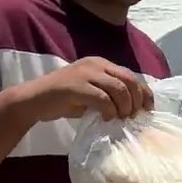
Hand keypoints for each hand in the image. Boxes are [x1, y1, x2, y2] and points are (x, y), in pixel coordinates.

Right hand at [20, 57, 153, 121]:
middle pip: (128, 80)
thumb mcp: (90, 94)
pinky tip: (107, 119)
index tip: (148, 109)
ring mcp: (86, 73)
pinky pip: (102, 98)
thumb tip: (132, 110)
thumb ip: (109, 95)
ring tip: (121, 119)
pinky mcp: (76, 86)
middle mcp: (96, 65)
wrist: (33, 100)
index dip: (144, 92)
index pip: (131, 75)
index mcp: (101, 64)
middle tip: (134, 117)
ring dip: (125, 107)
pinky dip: (109, 110)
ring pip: (118, 88)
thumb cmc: (63, 99)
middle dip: (137, 100)